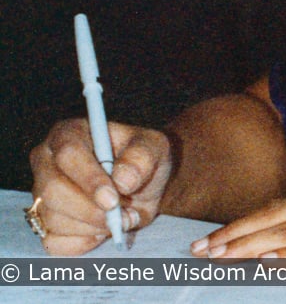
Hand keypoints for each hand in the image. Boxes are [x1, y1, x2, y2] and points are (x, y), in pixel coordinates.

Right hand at [29, 118, 173, 254]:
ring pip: (53, 219)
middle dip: (91, 209)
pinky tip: (102, 230)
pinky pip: (55, 242)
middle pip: (53, 190)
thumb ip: (142, 157)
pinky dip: (84, 242)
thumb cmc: (143, 160)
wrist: (142, 187)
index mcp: (69, 133)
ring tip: (122, 218)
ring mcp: (42, 194)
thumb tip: (123, 180)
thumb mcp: (154, 148)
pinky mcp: (44, 223)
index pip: (68, 154)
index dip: (89, 179)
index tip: (112, 199)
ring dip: (93, 226)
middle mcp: (47, 162)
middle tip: (122, 214)